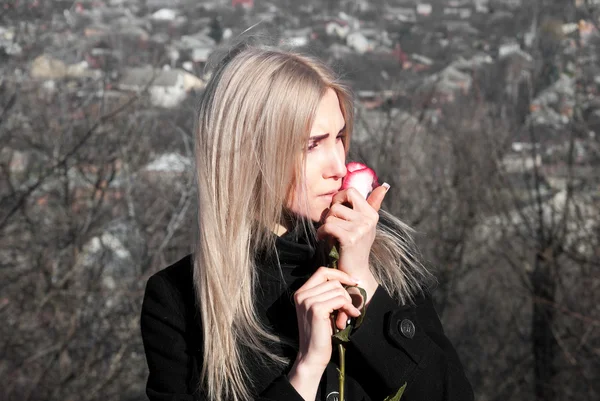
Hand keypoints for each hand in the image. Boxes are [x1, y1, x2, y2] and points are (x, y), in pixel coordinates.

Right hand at [292, 267, 361, 370]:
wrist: (312, 355)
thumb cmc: (320, 334)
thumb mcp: (321, 309)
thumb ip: (327, 294)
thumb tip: (348, 279)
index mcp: (301, 292)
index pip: (322, 271)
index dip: (339, 274)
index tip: (353, 282)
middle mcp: (302, 294)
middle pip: (333, 281)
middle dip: (345, 294)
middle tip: (346, 310)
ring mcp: (308, 301)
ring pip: (338, 290)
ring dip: (347, 304)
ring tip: (344, 318)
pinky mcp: (316, 309)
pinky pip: (340, 300)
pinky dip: (349, 308)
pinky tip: (350, 316)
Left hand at [316, 185, 388, 299]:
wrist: (356, 271)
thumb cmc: (357, 246)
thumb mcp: (366, 224)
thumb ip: (372, 204)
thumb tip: (384, 186)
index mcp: (371, 213)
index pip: (351, 191)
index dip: (339, 198)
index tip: (336, 210)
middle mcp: (368, 219)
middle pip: (337, 204)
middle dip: (329, 214)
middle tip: (330, 225)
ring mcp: (360, 229)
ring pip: (331, 216)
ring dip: (324, 225)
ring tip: (328, 234)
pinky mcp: (350, 238)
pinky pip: (328, 226)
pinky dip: (321, 232)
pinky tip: (323, 238)